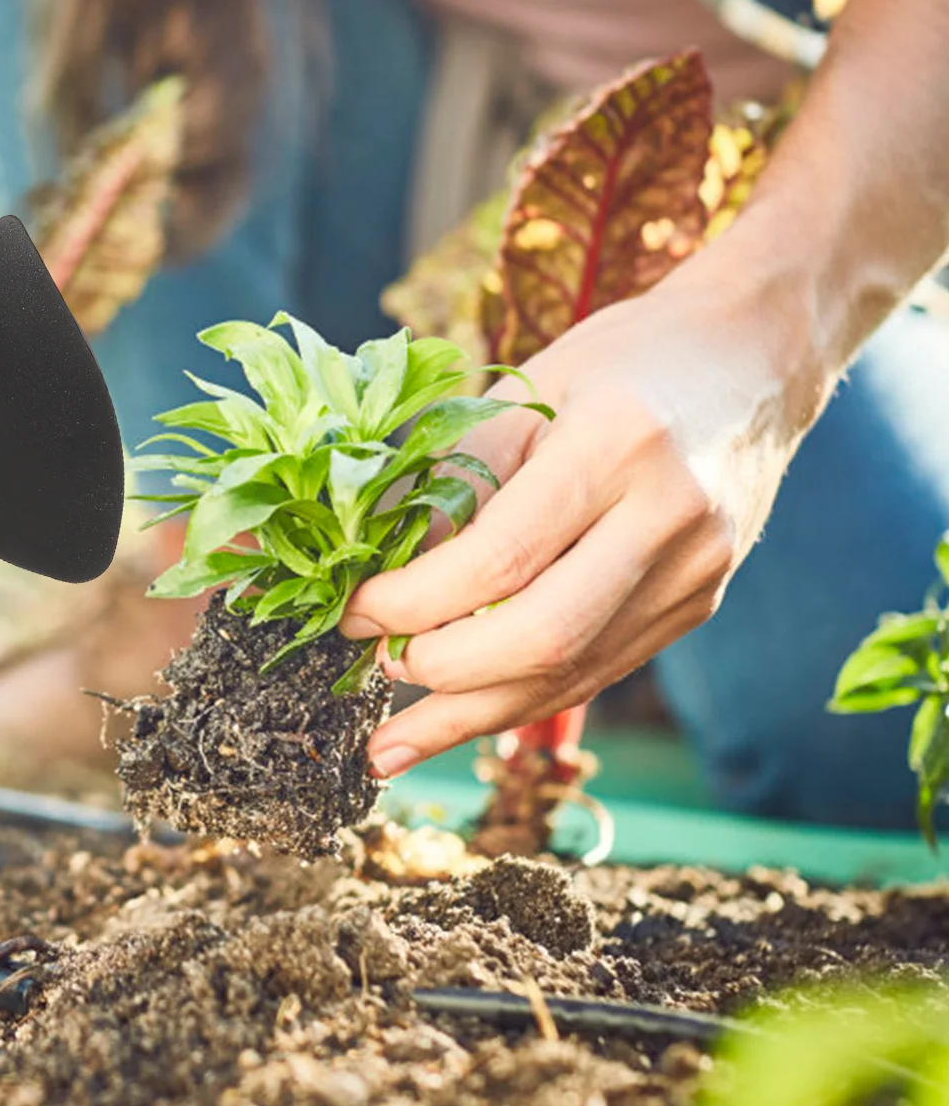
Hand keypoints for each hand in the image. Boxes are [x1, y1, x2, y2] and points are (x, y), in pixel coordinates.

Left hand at [340, 268, 819, 779]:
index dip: (413, 602)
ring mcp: (697, 571)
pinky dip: (522, 698)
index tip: (353, 614)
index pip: (499, 558)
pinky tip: (464, 718)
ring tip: (394, 747)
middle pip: (543, 636)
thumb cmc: (617, 362)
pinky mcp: (698, 604)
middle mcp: (671, 517)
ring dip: (473, 717)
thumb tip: (373, 569)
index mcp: (618, 443)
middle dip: (443, 671)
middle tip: (375, 668)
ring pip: (573, 674)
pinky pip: (597, 669)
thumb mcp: (522, 390)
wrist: (752, 358)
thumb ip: (452, 479)